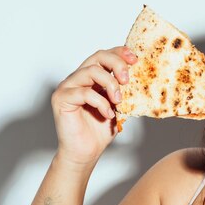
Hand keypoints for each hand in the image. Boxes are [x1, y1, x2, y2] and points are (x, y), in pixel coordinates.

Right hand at [51, 46, 136, 167]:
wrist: (86, 151)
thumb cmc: (100, 129)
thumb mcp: (119, 106)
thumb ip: (125, 90)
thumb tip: (143, 77)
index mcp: (92, 77)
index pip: (105, 55)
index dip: (120, 53)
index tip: (135, 60)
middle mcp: (79, 78)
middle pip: (98, 56)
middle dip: (117, 64)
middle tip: (127, 80)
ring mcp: (68, 87)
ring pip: (90, 71)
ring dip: (110, 84)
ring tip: (118, 101)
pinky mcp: (61, 98)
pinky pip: (84, 93)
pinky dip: (100, 102)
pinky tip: (108, 114)